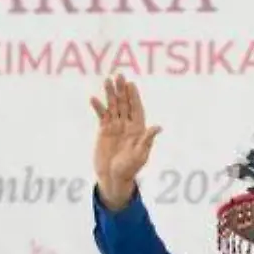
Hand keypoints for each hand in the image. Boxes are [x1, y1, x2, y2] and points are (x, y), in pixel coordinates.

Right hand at [90, 75, 160, 210]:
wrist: (113, 177)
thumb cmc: (129, 169)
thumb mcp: (140, 155)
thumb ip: (147, 140)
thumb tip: (158, 127)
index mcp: (138, 129)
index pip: (137, 109)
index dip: (134, 97)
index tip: (132, 85)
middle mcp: (127, 125)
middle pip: (124, 104)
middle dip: (122, 90)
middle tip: (119, 75)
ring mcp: (115, 127)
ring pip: (113, 106)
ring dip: (110, 94)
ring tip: (107, 80)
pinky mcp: (104, 131)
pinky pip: (101, 116)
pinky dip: (98, 107)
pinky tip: (94, 98)